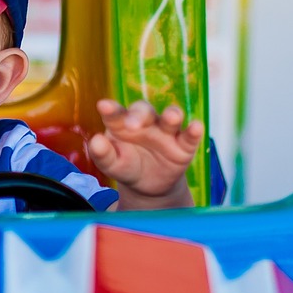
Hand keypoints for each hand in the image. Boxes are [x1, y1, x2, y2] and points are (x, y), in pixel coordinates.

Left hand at [87, 99, 203, 209]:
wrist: (149, 186)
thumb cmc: (126, 166)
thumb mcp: (112, 165)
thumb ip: (102, 155)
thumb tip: (95, 141)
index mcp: (122, 124)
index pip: (116, 114)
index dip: (111, 109)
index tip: (103, 106)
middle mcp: (145, 122)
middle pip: (144, 111)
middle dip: (140, 115)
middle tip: (132, 125)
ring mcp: (166, 131)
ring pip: (170, 118)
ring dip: (172, 115)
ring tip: (172, 117)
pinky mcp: (184, 145)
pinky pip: (190, 136)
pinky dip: (194, 130)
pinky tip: (196, 127)